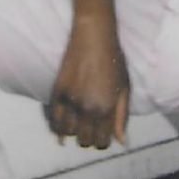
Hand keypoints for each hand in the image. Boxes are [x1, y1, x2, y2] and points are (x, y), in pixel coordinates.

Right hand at [50, 16, 129, 149]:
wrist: (94, 37)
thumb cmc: (114, 60)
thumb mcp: (124, 88)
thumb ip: (121, 117)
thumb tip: (121, 142)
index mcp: (107, 108)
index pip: (102, 142)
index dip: (102, 141)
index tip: (102, 134)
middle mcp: (88, 108)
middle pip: (84, 140)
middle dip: (89, 138)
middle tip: (90, 128)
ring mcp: (71, 101)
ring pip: (68, 133)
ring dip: (74, 132)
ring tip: (78, 124)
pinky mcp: (58, 92)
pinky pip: (54, 120)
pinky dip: (58, 127)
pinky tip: (63, 125)